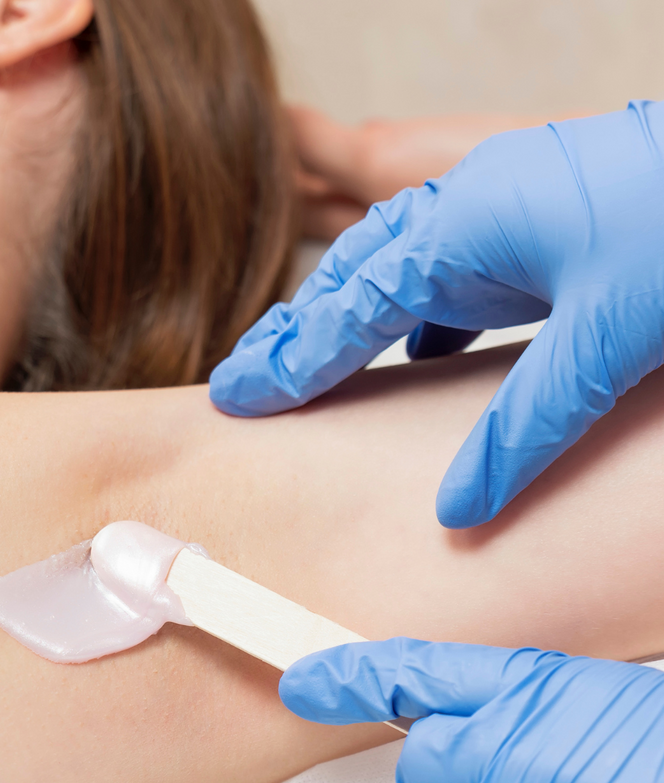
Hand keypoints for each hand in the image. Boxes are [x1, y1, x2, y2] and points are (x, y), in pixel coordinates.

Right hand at [211, 101, 663, 527]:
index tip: (236, 398)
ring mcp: (499, 210)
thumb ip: (523, 428)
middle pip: (353, 275)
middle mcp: (469, 209)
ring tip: (309, 372)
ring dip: (348, 321)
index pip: (350, 303)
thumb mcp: (605, 339)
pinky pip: (449, 272)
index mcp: (467, 226)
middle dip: (296, 331)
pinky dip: (418, 316)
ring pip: (394, 268)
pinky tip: (420, 354)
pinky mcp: (531, 224)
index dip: (289, 357)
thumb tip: (454, 514)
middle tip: (243, 385)